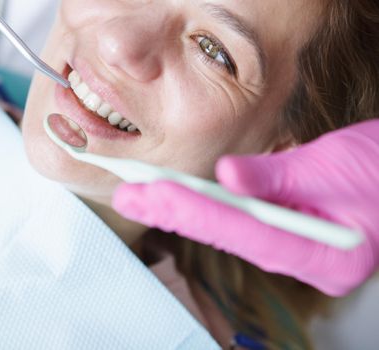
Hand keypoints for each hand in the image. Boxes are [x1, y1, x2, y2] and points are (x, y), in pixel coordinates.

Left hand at [112, 119, 378, 296]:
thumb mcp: (331, 166)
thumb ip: (275, 176)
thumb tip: (226, 177)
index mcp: (322, 254)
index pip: (241, 231)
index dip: (191, 209)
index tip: (149, 194)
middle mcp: (303, 261)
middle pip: (226, 235)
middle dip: (173, 213)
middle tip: (128, 197)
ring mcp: (294, 251)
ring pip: (228, 231)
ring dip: (184, 210)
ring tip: (142, 196)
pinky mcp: (287, 235)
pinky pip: (240, 224)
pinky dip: (208, 209)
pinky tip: (179, 200)